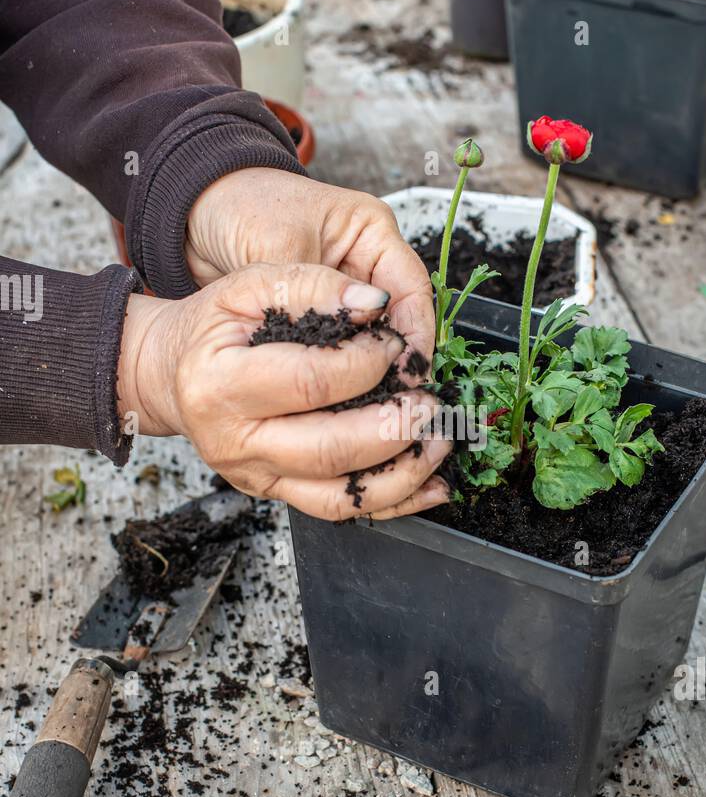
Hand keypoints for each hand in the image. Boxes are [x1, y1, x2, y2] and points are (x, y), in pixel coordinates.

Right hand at [118, 262, 451, 520]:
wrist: (174, 375)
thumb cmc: (214, 329)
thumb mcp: (248, 287)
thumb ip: (313, 287)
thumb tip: (376, 305)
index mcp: (220, 385)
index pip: (310, 381)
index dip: (366, 363)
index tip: (395, 345)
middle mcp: (233, 441)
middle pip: (329, 448)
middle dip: (394, 427)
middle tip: (431, 403)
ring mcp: (256, 476)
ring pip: (339, 495)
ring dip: (403, 472)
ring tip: (440, 441)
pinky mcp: (278, 493)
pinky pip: (340, 510)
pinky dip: (394, 502)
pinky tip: (432, 485)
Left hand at [186, 168, 433, 381]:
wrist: (192, 215)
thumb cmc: (240, 207)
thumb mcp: (280, 243)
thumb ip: (315, 286)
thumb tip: (360, 325)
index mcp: (370, 230)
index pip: (411, 287)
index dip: (416, 332)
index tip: (411, 370)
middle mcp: (364, 262)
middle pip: (398, 319)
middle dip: (397, 359)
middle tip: (397, 398)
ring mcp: (342, 291)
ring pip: (370, 339)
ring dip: (371, 371)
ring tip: (372, 407)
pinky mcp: (319, 315)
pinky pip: (340, 348)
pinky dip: (341, 373)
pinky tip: (342, 400)